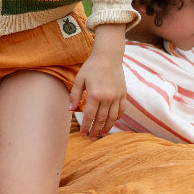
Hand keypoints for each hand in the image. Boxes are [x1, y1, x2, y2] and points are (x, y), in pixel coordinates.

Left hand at [69, 23, 126, 139]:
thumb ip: (75, 95)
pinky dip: (117, 118)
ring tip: (101, 134)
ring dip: (106, 128)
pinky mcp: (123, 94)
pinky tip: (111, 122)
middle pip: (101, 119)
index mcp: (95, 94)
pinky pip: (121, 111)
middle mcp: (107, 97)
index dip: (86, 126)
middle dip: (95, 130)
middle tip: (90, 138)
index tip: (82, 134)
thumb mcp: (79, 79)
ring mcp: (117, 96)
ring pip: (112, 118)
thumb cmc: (91, 67)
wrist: (108, 56)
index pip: (90, 116)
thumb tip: (70, 110)